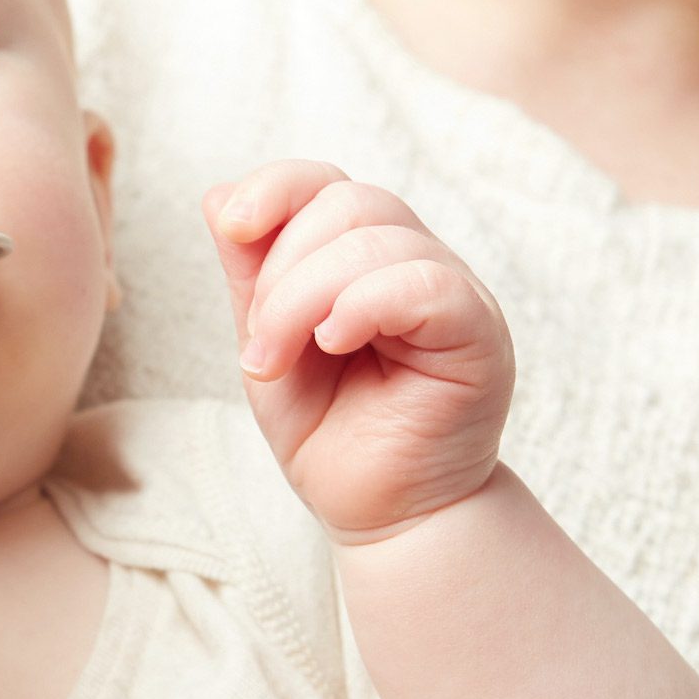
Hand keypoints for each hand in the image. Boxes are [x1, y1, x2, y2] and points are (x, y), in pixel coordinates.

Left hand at [201, 160, 513, 544]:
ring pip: (378, 239)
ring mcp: (453, 292)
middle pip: (347, 202)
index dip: (273, 187)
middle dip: (281, 269)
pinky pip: (426, 283)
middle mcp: (414, 262)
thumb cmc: (329, 434)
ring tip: (281, 362)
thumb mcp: (268, 346)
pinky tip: (334, 344)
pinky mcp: (479, 332)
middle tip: (261, 346)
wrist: (381, 515)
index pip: (324, 183)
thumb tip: (219, 197)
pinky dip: (364, 305)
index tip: (232, 228)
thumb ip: (250, 276)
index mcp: (364, 257)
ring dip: (304, 298)